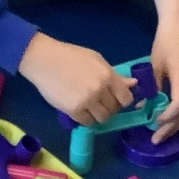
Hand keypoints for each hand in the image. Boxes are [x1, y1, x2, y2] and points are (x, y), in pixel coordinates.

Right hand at [17, 33, 137, 125]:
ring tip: (90, 107)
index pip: (126, 98)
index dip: (122, 100)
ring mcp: (87, 101)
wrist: (44, 60)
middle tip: (100, 102)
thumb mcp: (96, 60)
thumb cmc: (71, 56)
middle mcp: (100, 90)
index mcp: (108, 75)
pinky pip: (87, 122)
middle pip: (114, 109)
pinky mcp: (73, 110)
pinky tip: (80, 109)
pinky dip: (85, 118)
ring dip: (98, 115)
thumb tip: (134, 84)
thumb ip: (114, 75)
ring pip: (102, 118)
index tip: (116, 99)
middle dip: (109, 107)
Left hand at [149, 0, 178, 141]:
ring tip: (162, 132)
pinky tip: (169, 116)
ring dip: (177, 122)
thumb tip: (143, 104)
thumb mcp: (154, 64)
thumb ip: (151, 86)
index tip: (153, 123)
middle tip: (157, 139)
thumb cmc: (166, 41)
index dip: (167, 118)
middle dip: (172, 127)